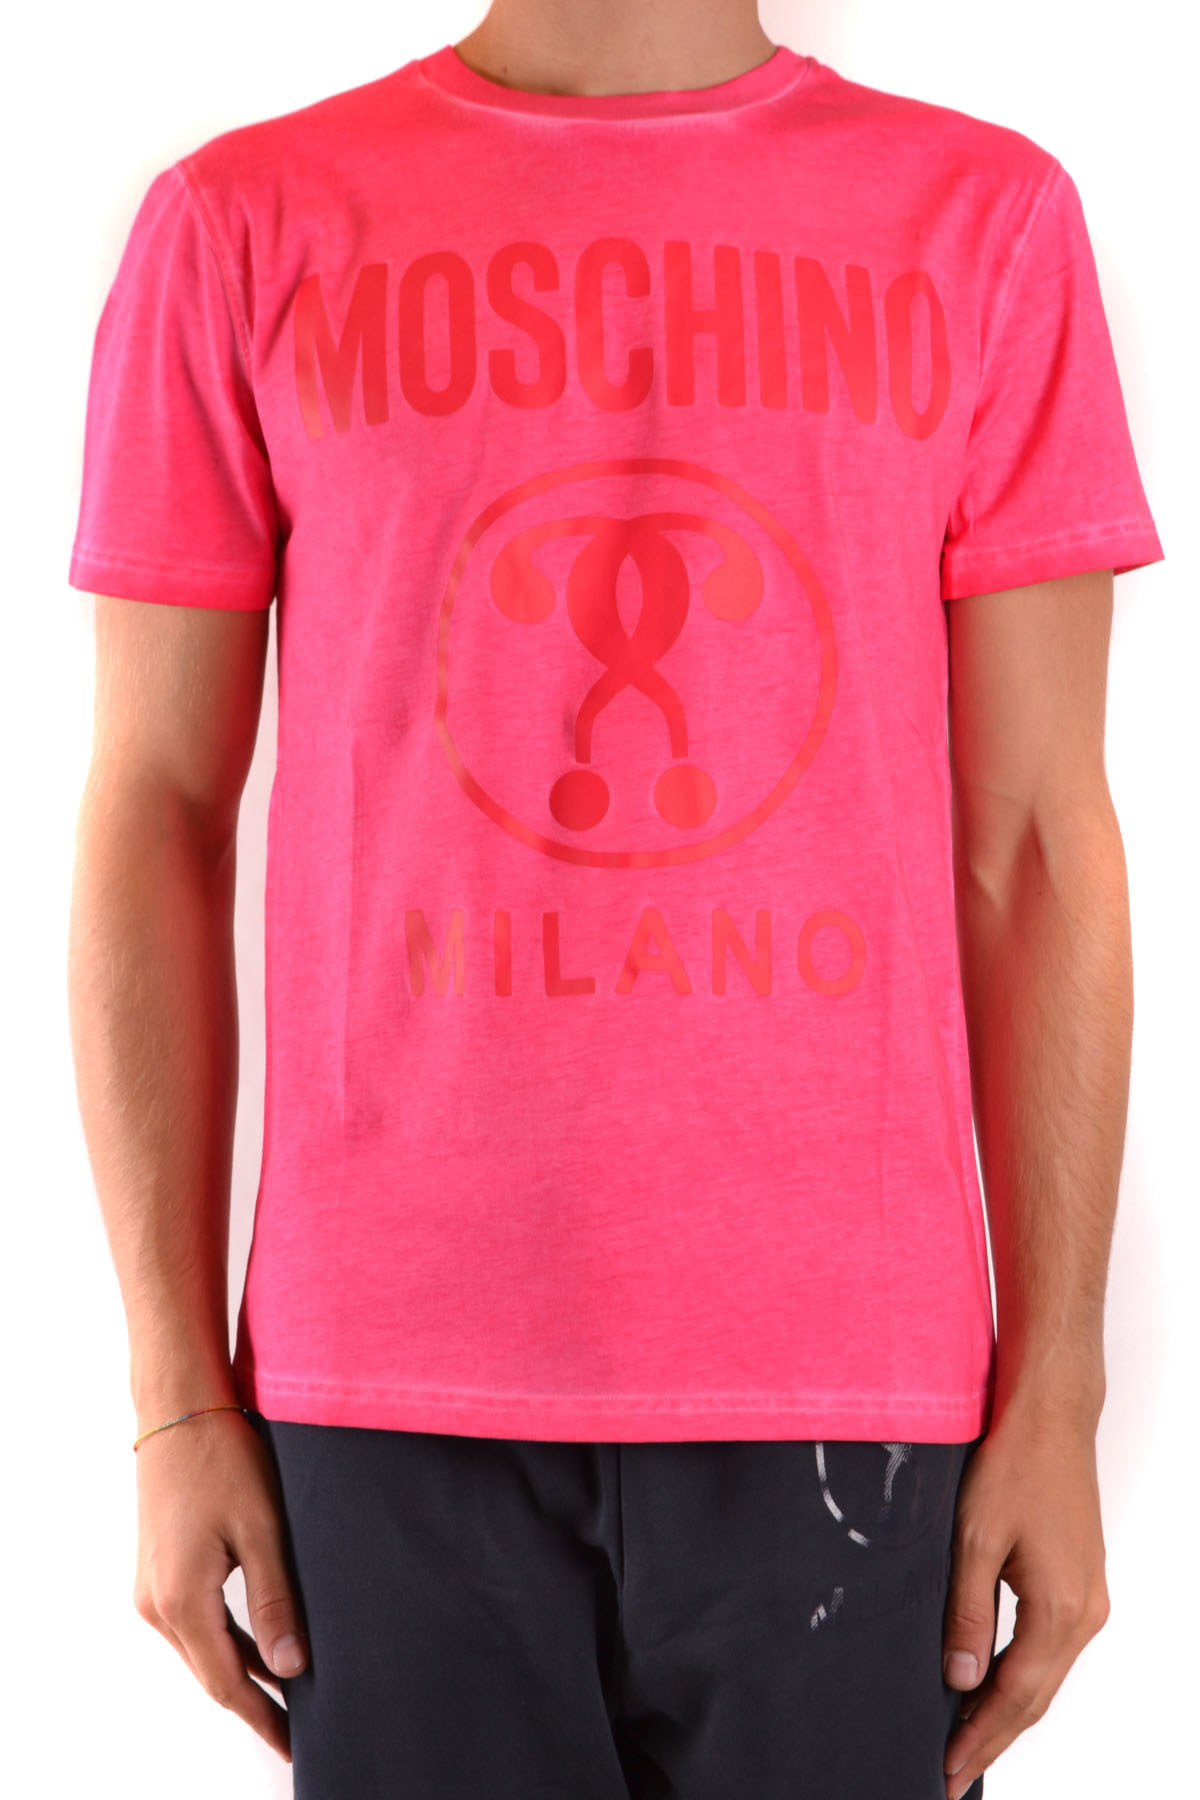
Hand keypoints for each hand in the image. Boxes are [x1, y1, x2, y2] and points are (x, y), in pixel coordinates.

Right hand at [132, 1407, 307, 1762]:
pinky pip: (196, 1622)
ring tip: (288, 1698)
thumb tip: (291, 1668)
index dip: (264, 1718)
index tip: (296, 1745)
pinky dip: (227, 1641)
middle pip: (211, 1673)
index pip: (227, 1682)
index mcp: (181, 1600)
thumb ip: (275, 1601)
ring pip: (203, 1648)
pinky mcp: (159, 1569)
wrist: (180, 1406)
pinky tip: (260, 1649)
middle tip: (298, 1731)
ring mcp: (152, 1587)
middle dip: (254, 1704)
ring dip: (242, 1672)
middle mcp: (157, 1603)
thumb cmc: (224, 1456)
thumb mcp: (262, 1528)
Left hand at [941, 1405, 1110, 1799]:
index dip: (979, 1737)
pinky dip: (1021, 1675)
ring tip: (965, 1739)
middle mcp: (1085, 1612)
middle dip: (992, 1737)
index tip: (947, 1770)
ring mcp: (1089, 1597)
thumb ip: (966, 1613)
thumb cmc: (1014, 1463)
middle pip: (1035, 1696)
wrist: (1051, 1416)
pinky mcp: (1081, 1580)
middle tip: (951, 1772)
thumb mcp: (974, 1539)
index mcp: (1060, 1609)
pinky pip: (1051, 1647)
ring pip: (1045, 1674)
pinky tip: (992, 1683)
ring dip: (1008, 1709)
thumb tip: (959, 1679)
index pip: (1015, 1697)